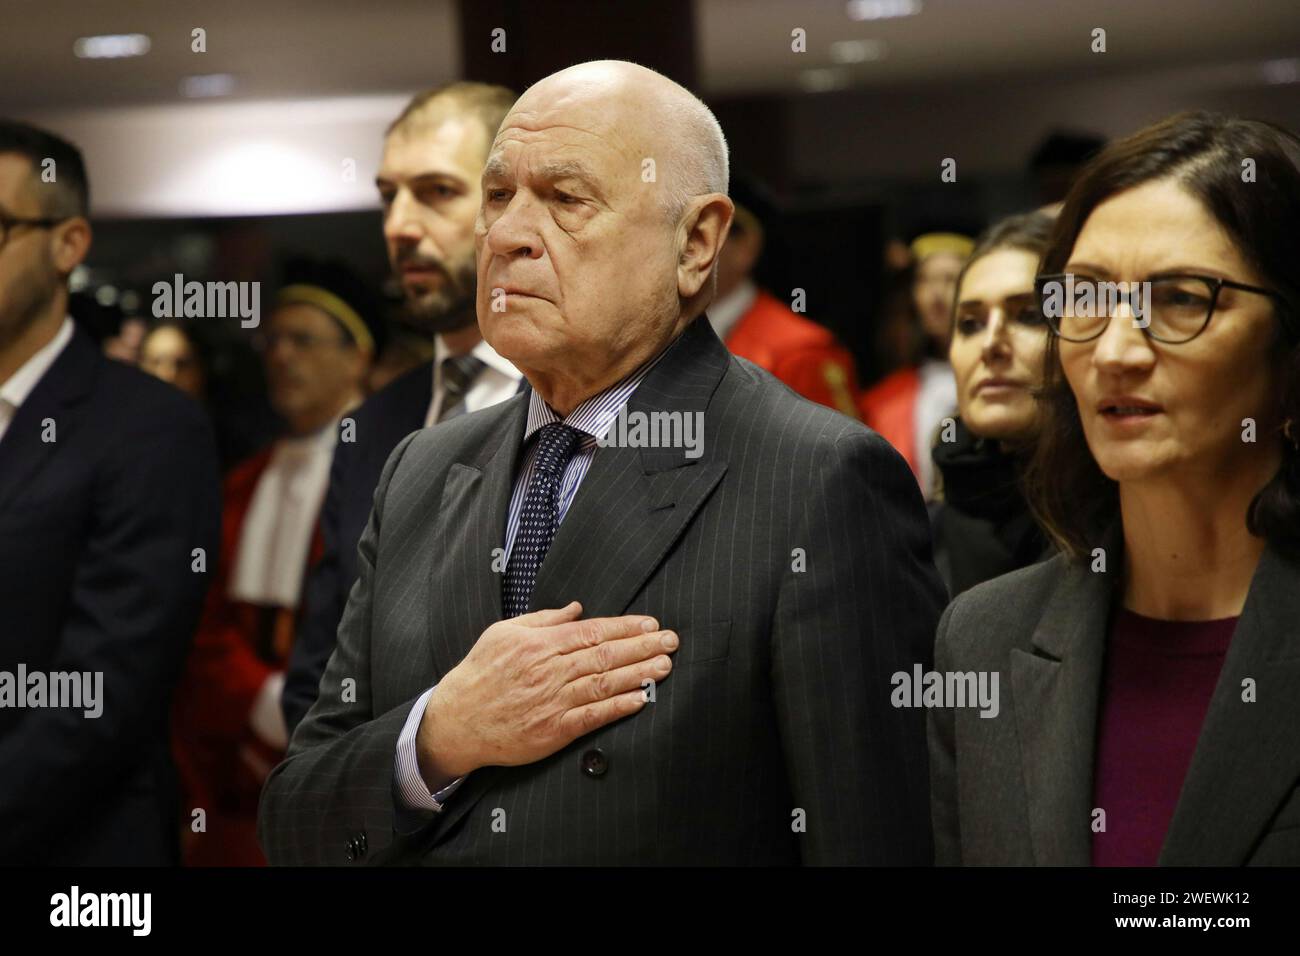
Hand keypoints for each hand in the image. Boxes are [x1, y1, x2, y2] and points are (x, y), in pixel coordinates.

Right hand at [416, 602, 675, 788]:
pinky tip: (640, 698)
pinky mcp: (553, 730)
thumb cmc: (480, 673)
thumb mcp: (503, 632)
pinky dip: (618, 707)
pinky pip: (592, 717)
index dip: (626, 627)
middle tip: (671, 640)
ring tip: (664, 666)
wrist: (456, 720)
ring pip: (603, 684)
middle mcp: (549, 670)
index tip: (651, 623)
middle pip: (605, 655)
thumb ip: (543, 619)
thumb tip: (577, 608)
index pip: (592, 631)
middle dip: (642, 646)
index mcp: (539, 644)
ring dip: (638, 674)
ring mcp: (552, 701)